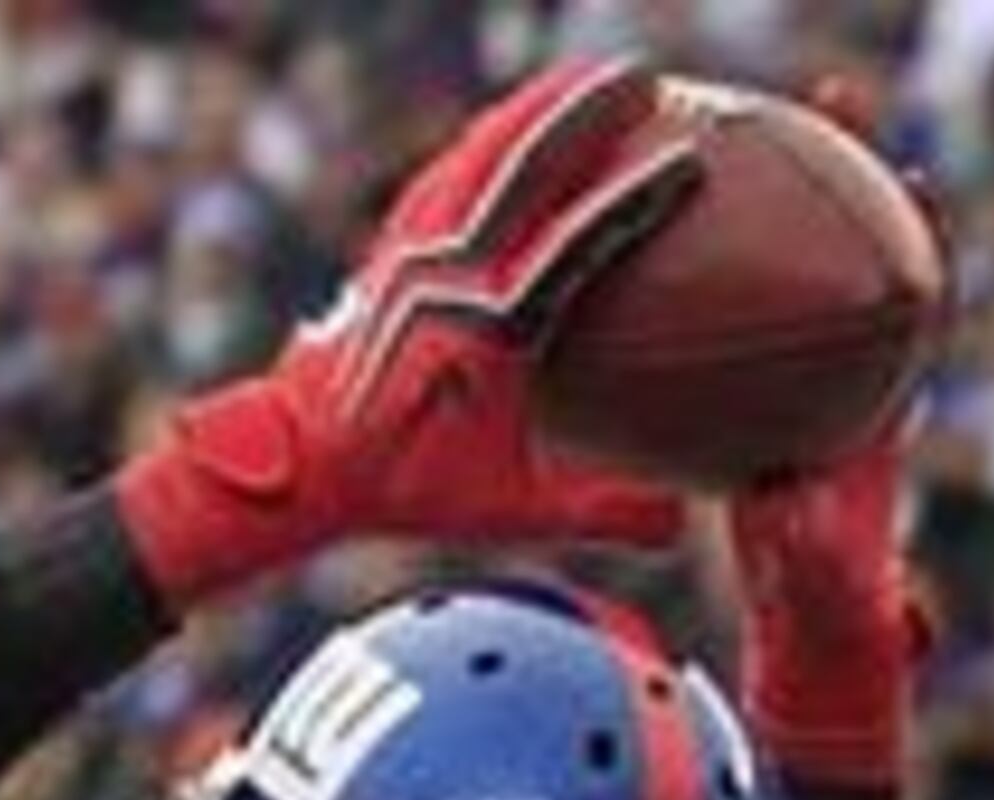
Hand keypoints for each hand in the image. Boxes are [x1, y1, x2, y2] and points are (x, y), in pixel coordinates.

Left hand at [117, 59, 701, 607]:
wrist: (304, 465)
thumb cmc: (410, 490)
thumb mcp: (509, 511)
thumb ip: (598, 511)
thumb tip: (680, 529)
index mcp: (484, 336)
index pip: (573, 251)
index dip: (631, 202)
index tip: (689, 161)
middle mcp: (443, 280)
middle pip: (526, 173)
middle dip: (586, 117)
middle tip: (645, 79)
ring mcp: (411, 251)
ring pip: (484, 155)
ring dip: (538, 110)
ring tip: (591, 77)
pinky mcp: (392, 239)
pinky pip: (450, 169)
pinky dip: (491, 134)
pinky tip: (522, 112)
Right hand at [727, 92, 944, 786]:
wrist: (815, 653)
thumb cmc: (835, 624)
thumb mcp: (826, 587)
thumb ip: (811, 549)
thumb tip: (783, 509)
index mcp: (884, 416)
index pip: (917, 304)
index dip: (920, 238)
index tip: (911, 177)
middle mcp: (852, 389)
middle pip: (856, 258)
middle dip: (845, 173)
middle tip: (830, 95)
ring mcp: (805, 400)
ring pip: (791, 286)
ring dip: (770, 212)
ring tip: (738, 136)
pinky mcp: (759, 421)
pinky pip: (734, 339)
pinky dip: (709, 289)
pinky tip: (658, 252)